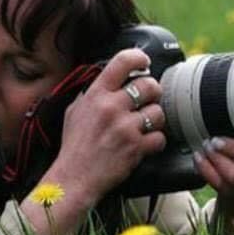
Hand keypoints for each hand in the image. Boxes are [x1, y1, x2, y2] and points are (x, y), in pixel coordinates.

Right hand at [21, 49, 167, 234]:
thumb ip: (93, 93)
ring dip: (154, 119)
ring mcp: (125, 128)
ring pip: (158, 112)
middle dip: (152, 92)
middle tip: (147, 100)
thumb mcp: (75, 111)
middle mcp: (111, 107)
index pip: (123, 62)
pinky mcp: (136, 148)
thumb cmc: (74, 146)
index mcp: (96, 94)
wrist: (74, 177)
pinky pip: (159, 137)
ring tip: (143, 126)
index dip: (139, 58)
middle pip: (149, 85)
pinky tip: (144, 144)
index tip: (144, 62)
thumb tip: (111, 79)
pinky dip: (155, 142)